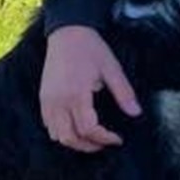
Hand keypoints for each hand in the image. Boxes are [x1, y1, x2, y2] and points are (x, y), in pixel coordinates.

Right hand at [40, 25, 140, 151]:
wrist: (67, 33)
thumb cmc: (92, 49)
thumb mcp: (112, 68)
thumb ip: (123, 93)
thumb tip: (136, 113)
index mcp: (76, 94)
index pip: (88, 129)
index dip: (104, 138)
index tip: (118, 139)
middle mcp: (58, 101)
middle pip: (69, 137)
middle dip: (89, 146)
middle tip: (106, 143)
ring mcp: (47, 101)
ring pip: (56, 135)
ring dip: (74, 142)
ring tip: (93, 139)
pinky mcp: (43, 98)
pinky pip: (48, 124)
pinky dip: (61, 132)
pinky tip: (77, 128)